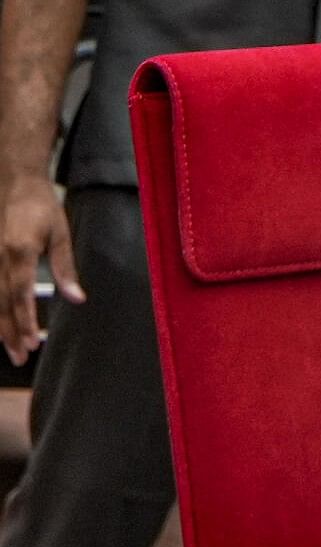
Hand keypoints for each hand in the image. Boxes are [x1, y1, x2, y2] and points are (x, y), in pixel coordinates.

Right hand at [0, 172, 83, 364]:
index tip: (32, 342)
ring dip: (0, 326)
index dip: (25, 320)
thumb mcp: (60, 234)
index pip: (20, 294)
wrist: (13, 180)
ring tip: (11, 349)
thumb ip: (65, 268)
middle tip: (21, 357)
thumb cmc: (40, 205)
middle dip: (11, 332)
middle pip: (2, 303)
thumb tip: (77, 298)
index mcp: (19, 251)